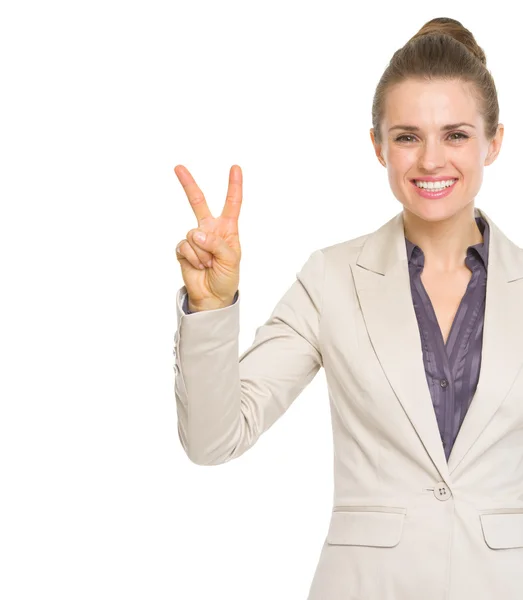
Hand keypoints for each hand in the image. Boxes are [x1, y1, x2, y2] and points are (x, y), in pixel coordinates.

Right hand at [174, 164, 241, 310]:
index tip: (235, 168)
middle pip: (198, 203)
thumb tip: (197, 233)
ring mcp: (195, 239)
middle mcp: (210, 229)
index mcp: (227, 229)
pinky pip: (185, 246)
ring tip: (208, 264)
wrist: (212, 297)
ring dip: (202, 253)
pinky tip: (198, 266)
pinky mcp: (183, 249)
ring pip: (193, 234)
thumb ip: (217, 243)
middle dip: (188, 185)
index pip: (232, 204)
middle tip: (178, 167)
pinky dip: (193, 258)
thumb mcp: (231, 259)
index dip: (233, 186)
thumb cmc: (227, 277)